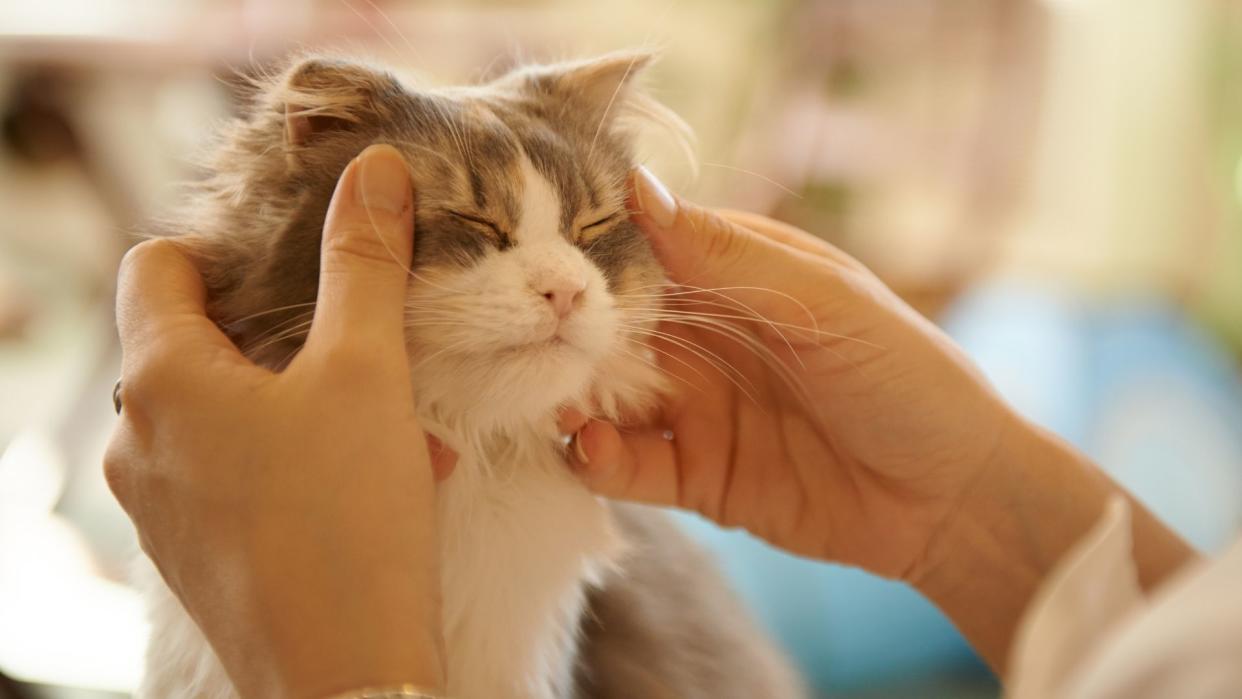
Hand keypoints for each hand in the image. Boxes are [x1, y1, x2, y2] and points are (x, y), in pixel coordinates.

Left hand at [105, 145, 445, 698]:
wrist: (349, 676)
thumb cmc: (348, 517)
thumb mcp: (367, 373)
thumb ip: (363, 263)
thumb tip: (374, 168)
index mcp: (161, 380)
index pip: (158, 265)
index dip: (229, 248)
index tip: (301, 264)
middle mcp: (138, 441)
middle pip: (201, 340)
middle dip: (290, 332)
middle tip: (366, 347)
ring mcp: (161, 504)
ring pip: (231, 411)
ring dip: (309, 400)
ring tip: (393, 425)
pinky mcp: (197, 551)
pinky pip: (241, 473)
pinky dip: (303, 459)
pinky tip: (382, 480)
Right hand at [568, 168, 1195, 670]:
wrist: (957, 500)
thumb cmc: (910, 378)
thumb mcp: (824, 304)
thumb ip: (727, 255)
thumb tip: (636, 189)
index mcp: (740, 276)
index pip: (646, 251)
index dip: (593, 254)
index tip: (538, 258)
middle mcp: (708, 339)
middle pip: (613, 328)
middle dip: (570, 334)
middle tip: (528, 339)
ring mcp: (698, 408)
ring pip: (607, 396)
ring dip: (572, 398)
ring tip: (555, 402)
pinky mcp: (697, 476)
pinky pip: (628, 465)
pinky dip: (598, 459)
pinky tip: (591, 449)